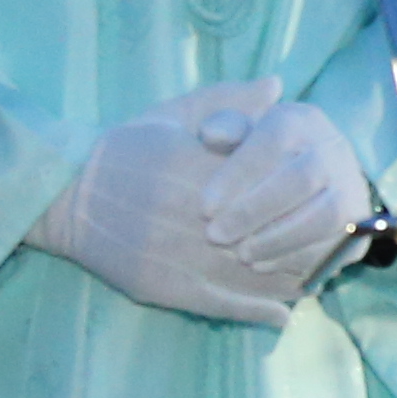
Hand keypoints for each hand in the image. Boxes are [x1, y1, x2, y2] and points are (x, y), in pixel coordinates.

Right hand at [30, 78, 325, 325]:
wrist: (66, 194)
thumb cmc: (123, 149)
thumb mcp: (174, 115)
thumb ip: (227, 102)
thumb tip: (277, 86)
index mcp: (200, 170)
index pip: (269, 190)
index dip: (300, 202)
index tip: (321, 202)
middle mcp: (195, 217)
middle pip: (269, 236)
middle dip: (302, 243)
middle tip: (330, 246)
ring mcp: (181, 256)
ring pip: (253, 276)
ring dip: (288, 279)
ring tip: (315, 278)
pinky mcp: (167, 286)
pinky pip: (224, 304)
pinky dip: (259, 309)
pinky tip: (282, 312)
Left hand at [198, 98, 371, 306]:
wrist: (300, 178)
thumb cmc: (253, 156)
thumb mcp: (234, 135)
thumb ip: (221, 130)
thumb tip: (213, 133)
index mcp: (300, 120)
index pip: (272, 141)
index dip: (237, 175)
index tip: (204, 208)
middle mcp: (333, 148)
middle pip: (302, 179)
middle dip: (254, 212)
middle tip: (215, 236)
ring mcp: (352, 185)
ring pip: (325, 216)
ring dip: (278, 240)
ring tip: (240, 256)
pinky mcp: (359, 222)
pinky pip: (336, 245)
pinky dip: (297, 259)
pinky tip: (262, 265)